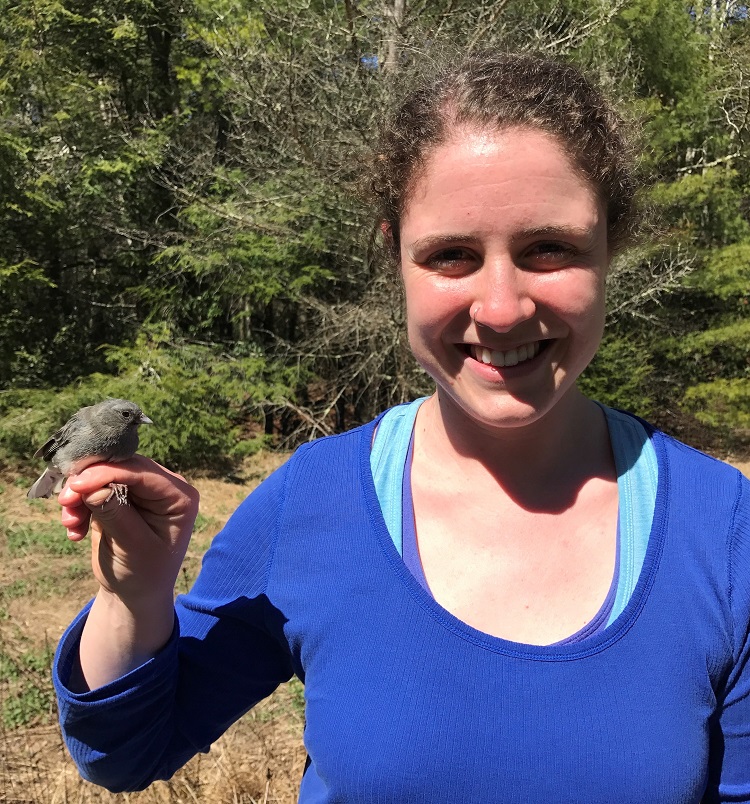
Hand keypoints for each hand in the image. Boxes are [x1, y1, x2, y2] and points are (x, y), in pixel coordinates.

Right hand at [57, 455, 199, 607]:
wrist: (134, 593)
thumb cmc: (143, 573)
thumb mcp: (132, 546)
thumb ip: (115, 514)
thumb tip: (91, 487)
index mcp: (179, 496)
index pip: (142, 472)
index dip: (107, 473)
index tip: (77, 484)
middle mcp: (163, 487)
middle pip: (120, 468)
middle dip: (88, 483)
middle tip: (64, 502)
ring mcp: (140, 490)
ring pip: (102, 476)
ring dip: (79, 496)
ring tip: (70, 523)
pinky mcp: (119, 497)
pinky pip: (93, 489)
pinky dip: (79, 505)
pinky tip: (75, 532)